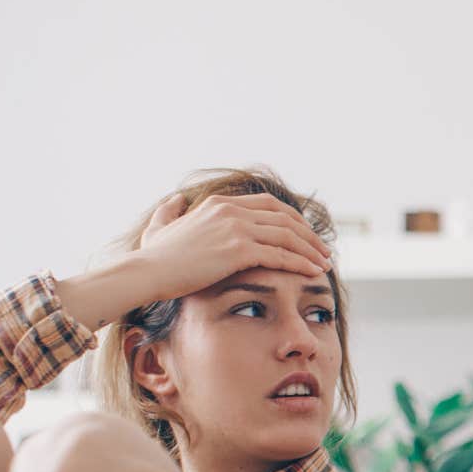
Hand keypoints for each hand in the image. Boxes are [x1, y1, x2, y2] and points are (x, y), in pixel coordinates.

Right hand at [129, 191, 332, 301]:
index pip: (269, 205)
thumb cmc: (154, 257)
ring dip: (311, 250)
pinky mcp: (238, 249)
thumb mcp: (161, 226)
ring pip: (287, 235)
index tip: (306, 235)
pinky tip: (314, 272)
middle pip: (284, 217)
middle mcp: (231, 210)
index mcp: (220, 203)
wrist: (147, 272)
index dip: (293, 220)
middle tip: (324, 251)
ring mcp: (235, 227)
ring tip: (325, 264)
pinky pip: (281, 254)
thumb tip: (176, 199)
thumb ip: (171, 211)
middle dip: (308, 234)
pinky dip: (302, 263)